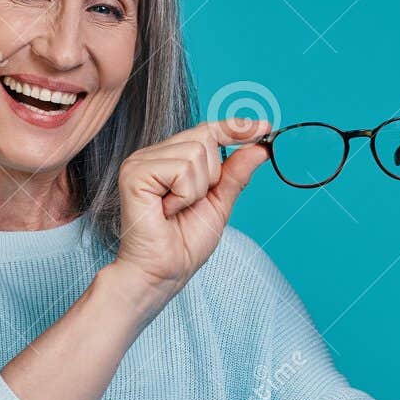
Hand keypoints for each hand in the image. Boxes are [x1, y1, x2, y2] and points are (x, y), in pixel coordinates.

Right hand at [110, 117, 269, 306]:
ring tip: (176, 209)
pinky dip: (184, 195)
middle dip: (212, 175)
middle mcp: (153, 155)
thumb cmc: (183, 245)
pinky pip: (181, 169)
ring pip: (196, 152)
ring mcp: (141, 162)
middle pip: (204, 136)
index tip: (264, 127)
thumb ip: (236, 174)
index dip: (234, 128)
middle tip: (191, 203)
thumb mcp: (219, 204)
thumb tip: (260, 147)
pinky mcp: (135, 173)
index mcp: (169, 159)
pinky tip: (166, 211)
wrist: (162, 272)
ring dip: (197, 189)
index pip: (206, 130)